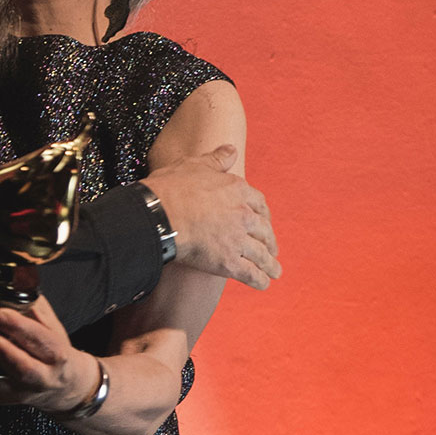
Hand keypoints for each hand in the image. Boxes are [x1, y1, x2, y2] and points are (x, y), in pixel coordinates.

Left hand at [0, 295, 101, 413]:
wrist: (65, 387)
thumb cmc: (56, 352)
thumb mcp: (53, 327)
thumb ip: (34, 307)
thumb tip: (13, 283)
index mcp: (58, 356)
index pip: (40, 341)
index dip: (19, 327)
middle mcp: (43, 378)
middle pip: (21, 366)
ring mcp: (22, 393)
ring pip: (0, 379)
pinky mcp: (4, 399)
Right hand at [144, 147, 279, 288]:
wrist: (159, 214)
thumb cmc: (172, 187)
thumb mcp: (196, 164)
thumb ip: (217, 159)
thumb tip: (232, 150)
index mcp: (237, 190)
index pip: (259, 203)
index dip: (264, 214)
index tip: (265, 221)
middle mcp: (243, 215)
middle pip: (263, 230)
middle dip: (270, 241)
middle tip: (273, 249)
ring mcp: (237, 239)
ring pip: (260, 254)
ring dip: (270, 264)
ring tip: (275, 272)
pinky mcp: (228, 262)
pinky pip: (250, 273)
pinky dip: (259, 280)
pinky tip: (264, 284)